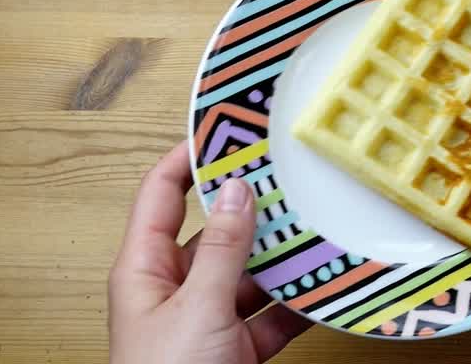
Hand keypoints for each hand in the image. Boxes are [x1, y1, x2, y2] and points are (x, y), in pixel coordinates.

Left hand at [109, 143, 311, 363]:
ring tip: (320, 230)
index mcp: (145, 271)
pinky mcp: (237, 346)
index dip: (188, 159)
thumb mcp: (196, 309)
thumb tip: (236, 190)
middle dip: (254, 210)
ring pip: (250, 273)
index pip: (161, 195)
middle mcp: (176, 289)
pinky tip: (325, 284)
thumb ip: (221, 250)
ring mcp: (207, 318)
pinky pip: (272, 312)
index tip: (226, 128)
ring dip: (284, 259)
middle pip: (216, 232)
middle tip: (290, 177)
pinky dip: (298, 301)